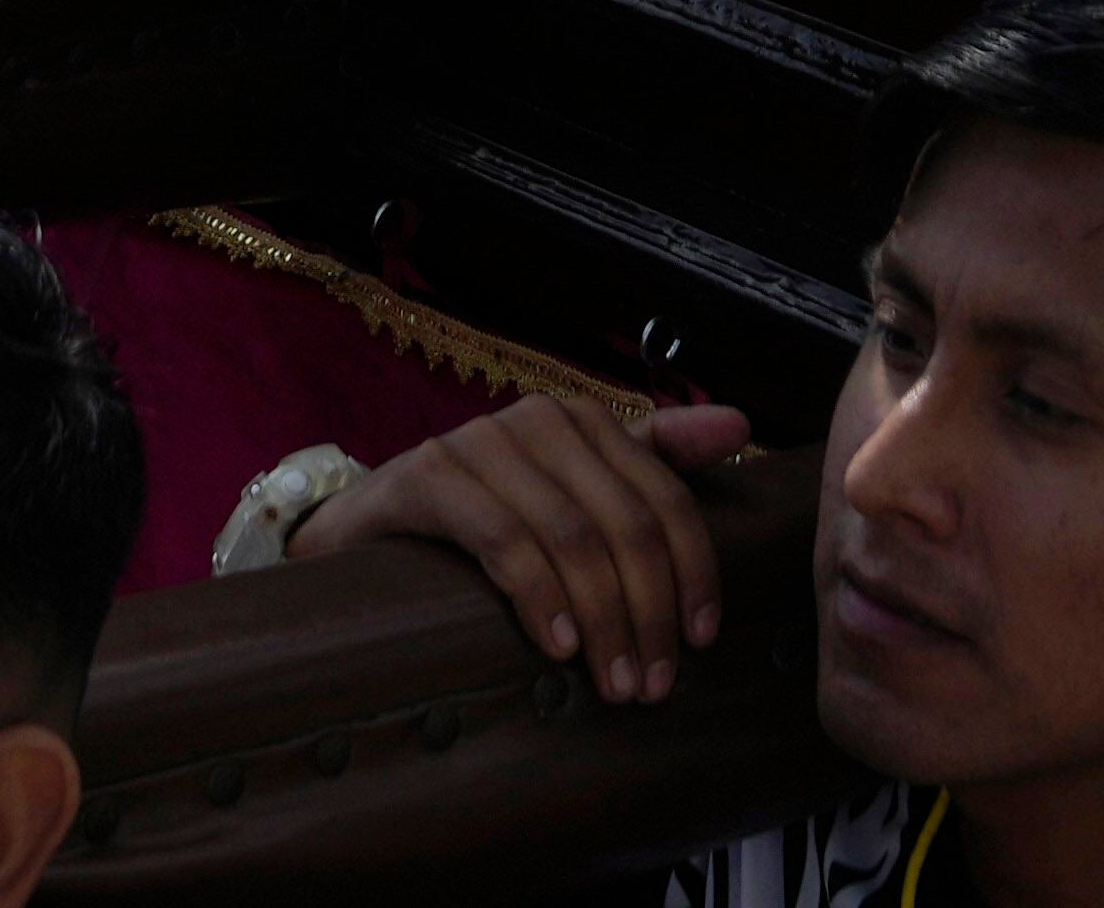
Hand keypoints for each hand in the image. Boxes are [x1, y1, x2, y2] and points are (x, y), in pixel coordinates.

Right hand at [307, 394, 746, 704]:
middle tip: (652, 684)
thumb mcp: (571, 491)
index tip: (701, 641)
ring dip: (603, 620)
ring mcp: (479, 441)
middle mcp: (539, 419)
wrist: (364, 531)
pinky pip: (503, 539)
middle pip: (626, 523)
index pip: (665, 497)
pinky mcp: (428, 475)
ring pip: (572, 536)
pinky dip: (539, 597)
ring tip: (613, 682)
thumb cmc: (483, 518)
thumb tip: (739, 424)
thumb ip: (652, 459)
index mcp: (585, 422)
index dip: (692, 572)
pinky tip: (558, 646)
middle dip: (650, 612)